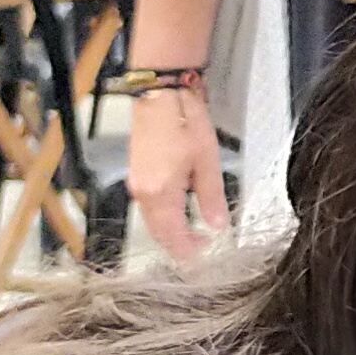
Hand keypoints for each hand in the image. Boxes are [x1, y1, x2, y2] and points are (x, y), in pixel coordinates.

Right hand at [125, 83, 227, 258]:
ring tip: (195, 236)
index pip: (173, 236)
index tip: (203, 260)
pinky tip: (180, 215)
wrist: (161, 94)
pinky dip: (163, 217)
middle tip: (202, 251)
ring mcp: (137, 183)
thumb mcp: (207, 161)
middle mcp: (143, 192)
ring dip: (171, 232)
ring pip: (152, 221)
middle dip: (179, 246)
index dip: (188, 252)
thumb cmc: (183, 119)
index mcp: (160, 192)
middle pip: (159, 233)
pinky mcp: (137, 174)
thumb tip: (218, 224)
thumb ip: (211, 198)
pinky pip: (148, 206)